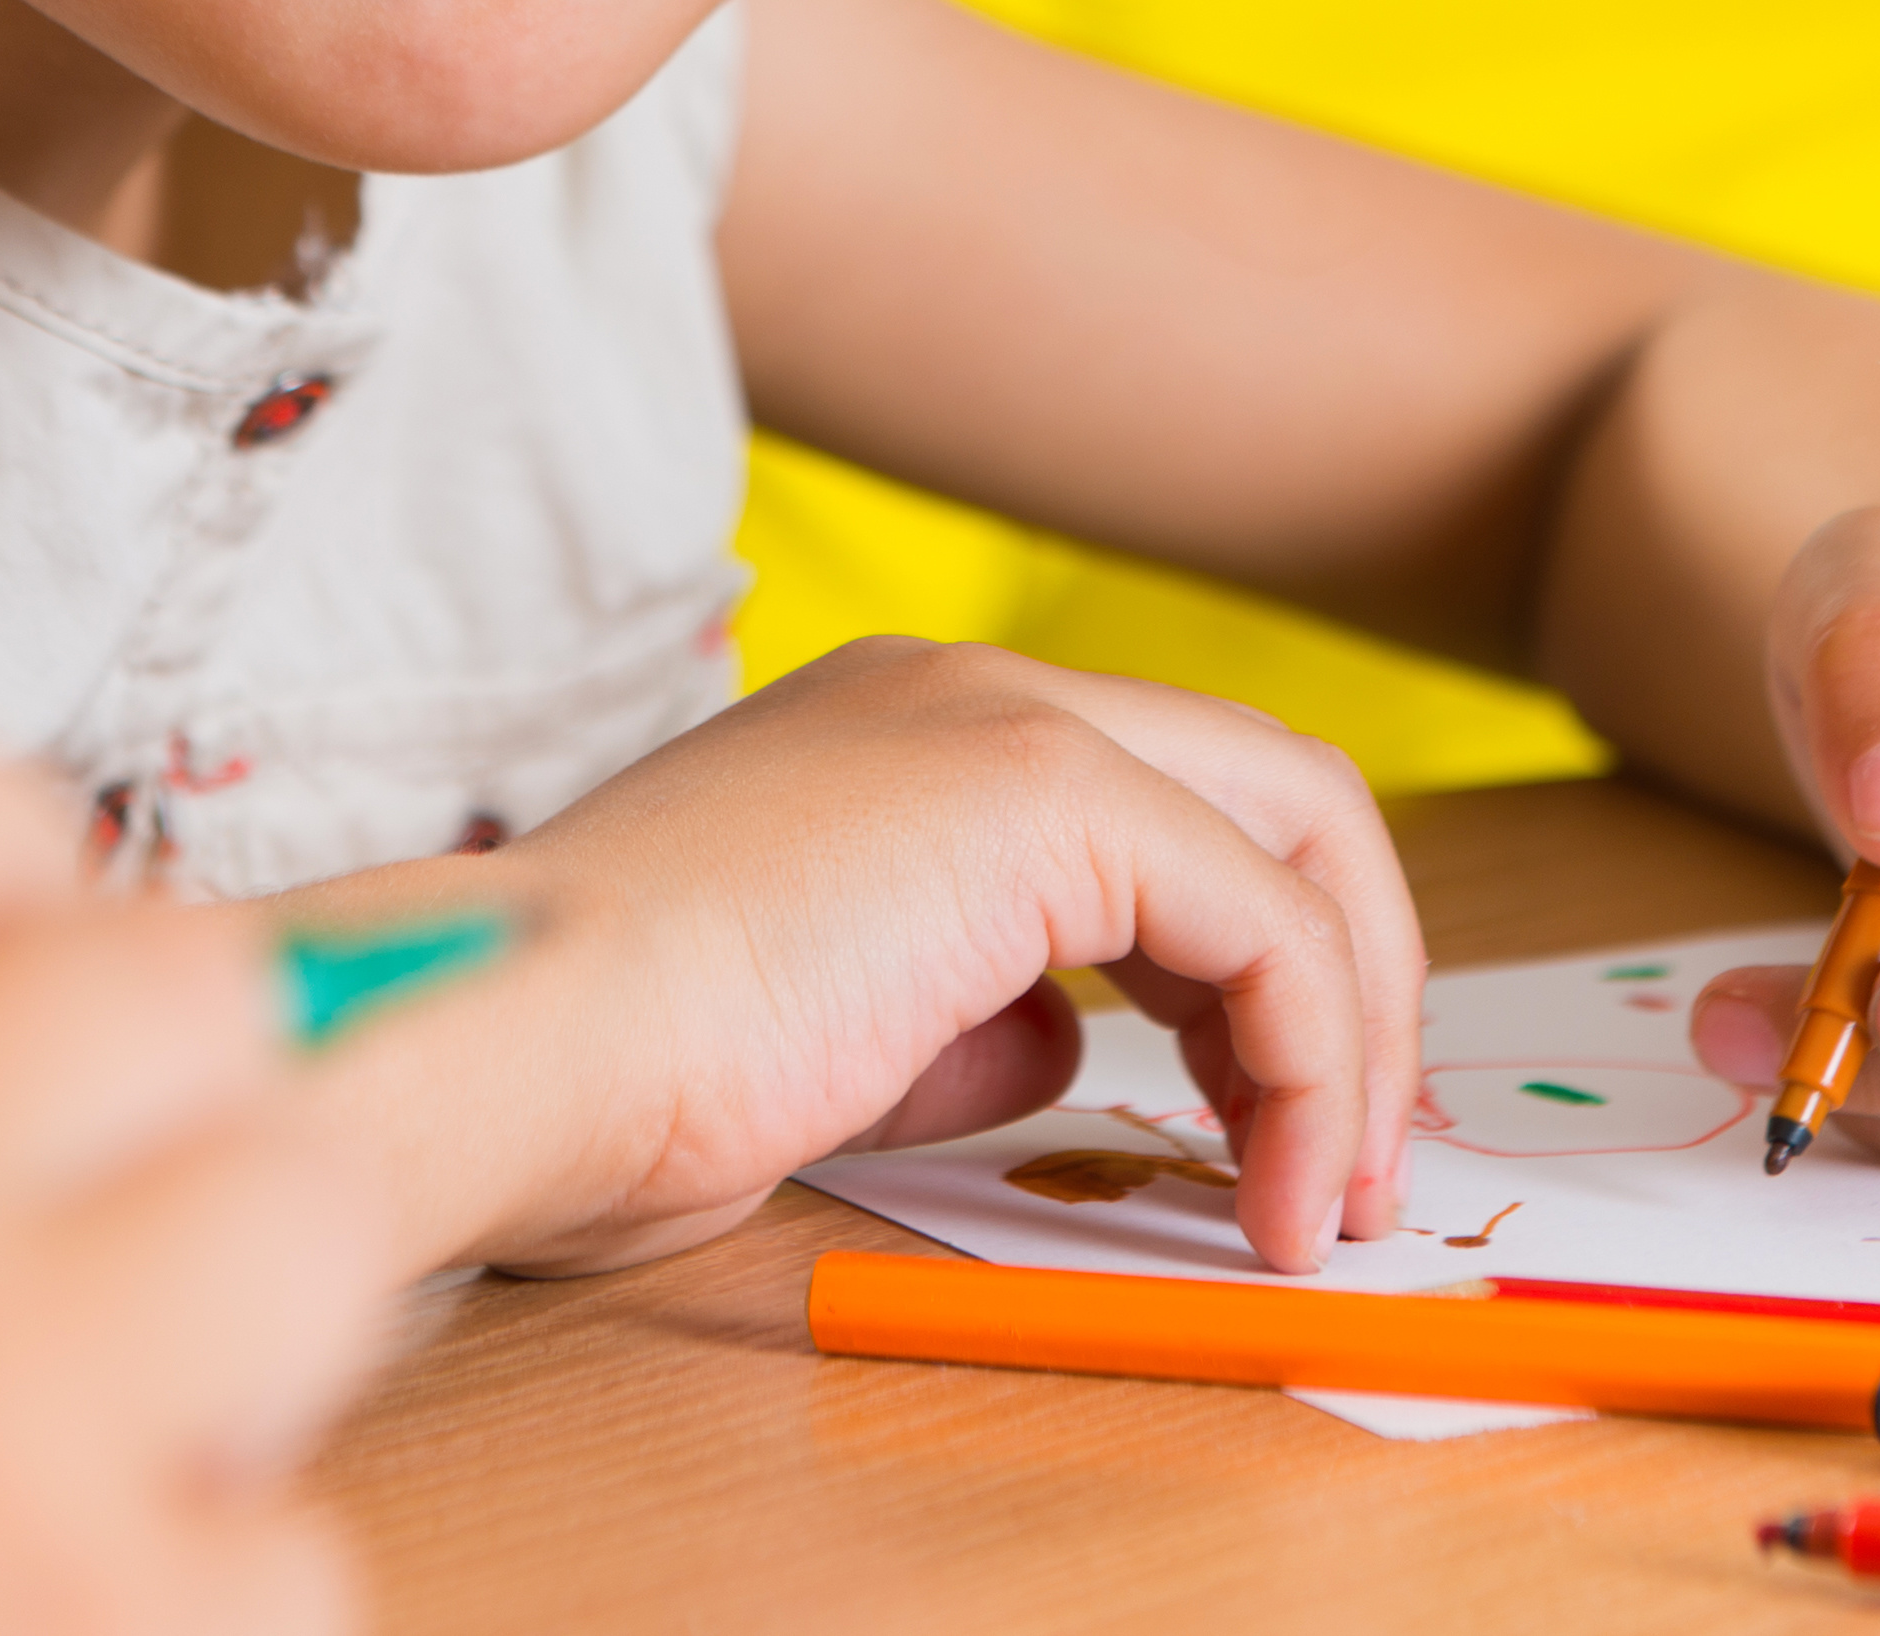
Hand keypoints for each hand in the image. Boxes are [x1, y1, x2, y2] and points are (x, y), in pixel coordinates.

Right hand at [0, 721, 396, 1635]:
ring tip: (84, 1467)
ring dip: (238, 1344)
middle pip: (176, 976)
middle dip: (164, 1120)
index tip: (3, 1009)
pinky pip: (288, 1546)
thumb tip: (34, 1020)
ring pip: (310, 1215)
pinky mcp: (103, 1612)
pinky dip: (192, 1614)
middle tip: (79, 1268)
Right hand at [477, 640, 1423, 1278]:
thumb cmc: (622, 1073)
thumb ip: (972, 1017)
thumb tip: (1067, 1048)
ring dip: (1352, 1030)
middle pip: (1276, 794)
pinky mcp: (1039, 792)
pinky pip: (1266, 921)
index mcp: (911, 728)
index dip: (1262, 972)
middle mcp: (971, 689)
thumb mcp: (843, 1037)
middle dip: (1357, 983)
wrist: (522, 1042)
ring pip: (1299, 834)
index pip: (1170, 805)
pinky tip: (1272, 1181)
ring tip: (1327, 1190)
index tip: (1279, 1126)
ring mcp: (1007, 720)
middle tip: (1356, 1157)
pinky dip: (1310, 1057)